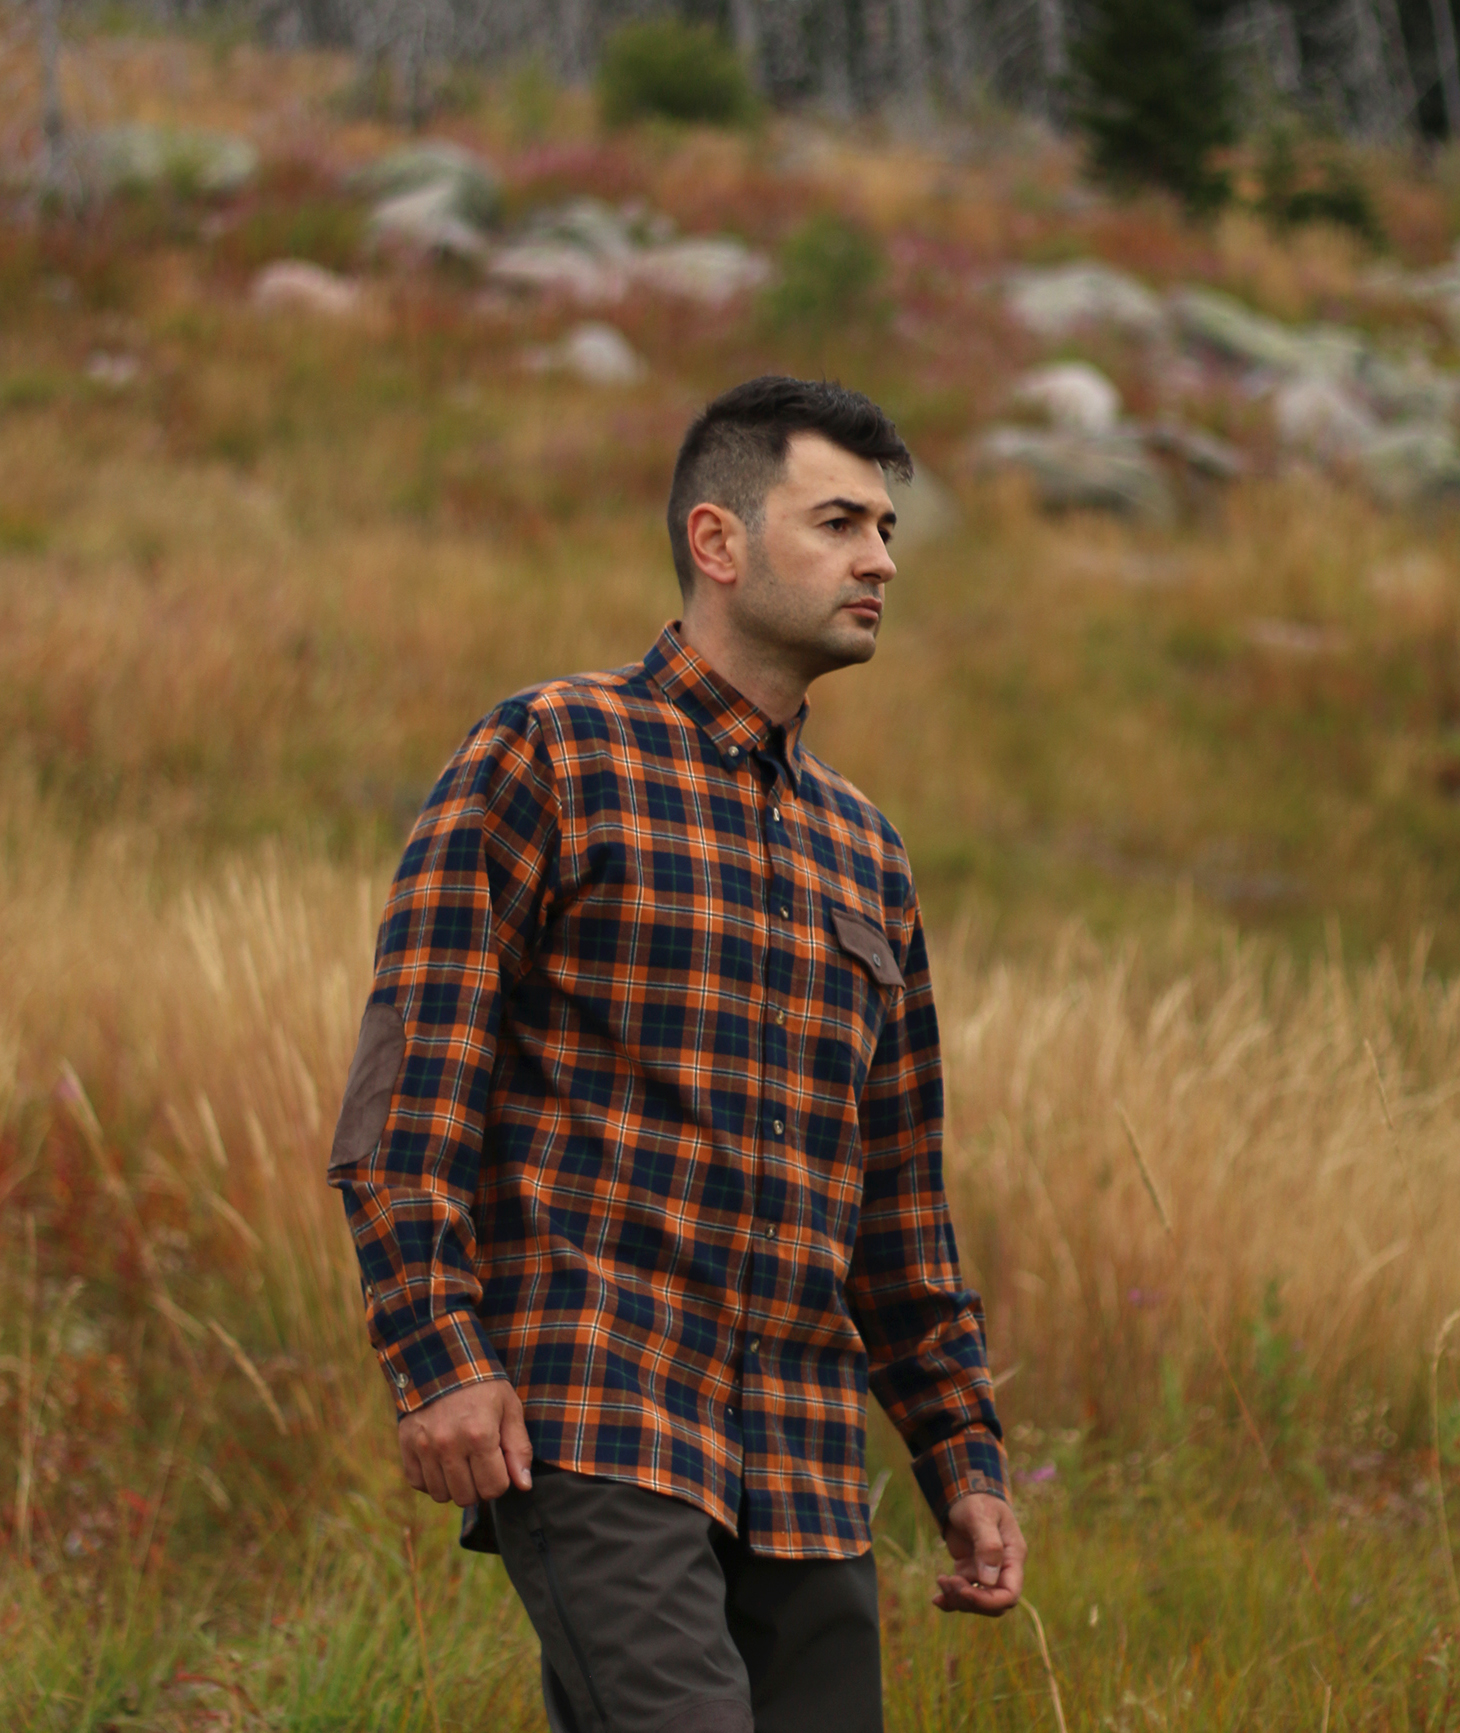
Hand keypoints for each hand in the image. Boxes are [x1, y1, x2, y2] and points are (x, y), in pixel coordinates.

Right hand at [397, 1380, 533, 1505]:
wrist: (441, 1359)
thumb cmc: (482, 1385)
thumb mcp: (509, 1408)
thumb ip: (518, 1448)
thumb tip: (524, 1485)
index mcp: (479, 1435)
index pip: (494, 1488)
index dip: (501, 1481)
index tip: (499, 1464)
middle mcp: (449, 1445)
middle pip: (467, 1497)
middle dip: (478, 1486)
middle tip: (480, 1464)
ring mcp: (424, 1446)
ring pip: (441, 1495)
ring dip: (454, 1485)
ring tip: (460, 1462)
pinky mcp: (406, 1445)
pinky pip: (418, 1483)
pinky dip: (431, 1479)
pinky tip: (441, 1461)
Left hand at [933, 1492, 1026, 1615]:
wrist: (964, 1492)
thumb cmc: (976, 1500)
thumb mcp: (981, 1517)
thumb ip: (988, 1545)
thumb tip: (989, 1581)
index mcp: (1013, 1556)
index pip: (1009, 1594)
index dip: (988, 1601)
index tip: (964, 1591)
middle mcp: (1003, 1568)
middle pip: (993, 1604)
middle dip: (970, 1600)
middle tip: (949, 1581)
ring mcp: (986, 1571)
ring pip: (977, 1601)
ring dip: (957, 1598)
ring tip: (941, 1580)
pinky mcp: (970, 1570)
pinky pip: (964, 1594)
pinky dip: (951, 1599)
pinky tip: (936, 1599)